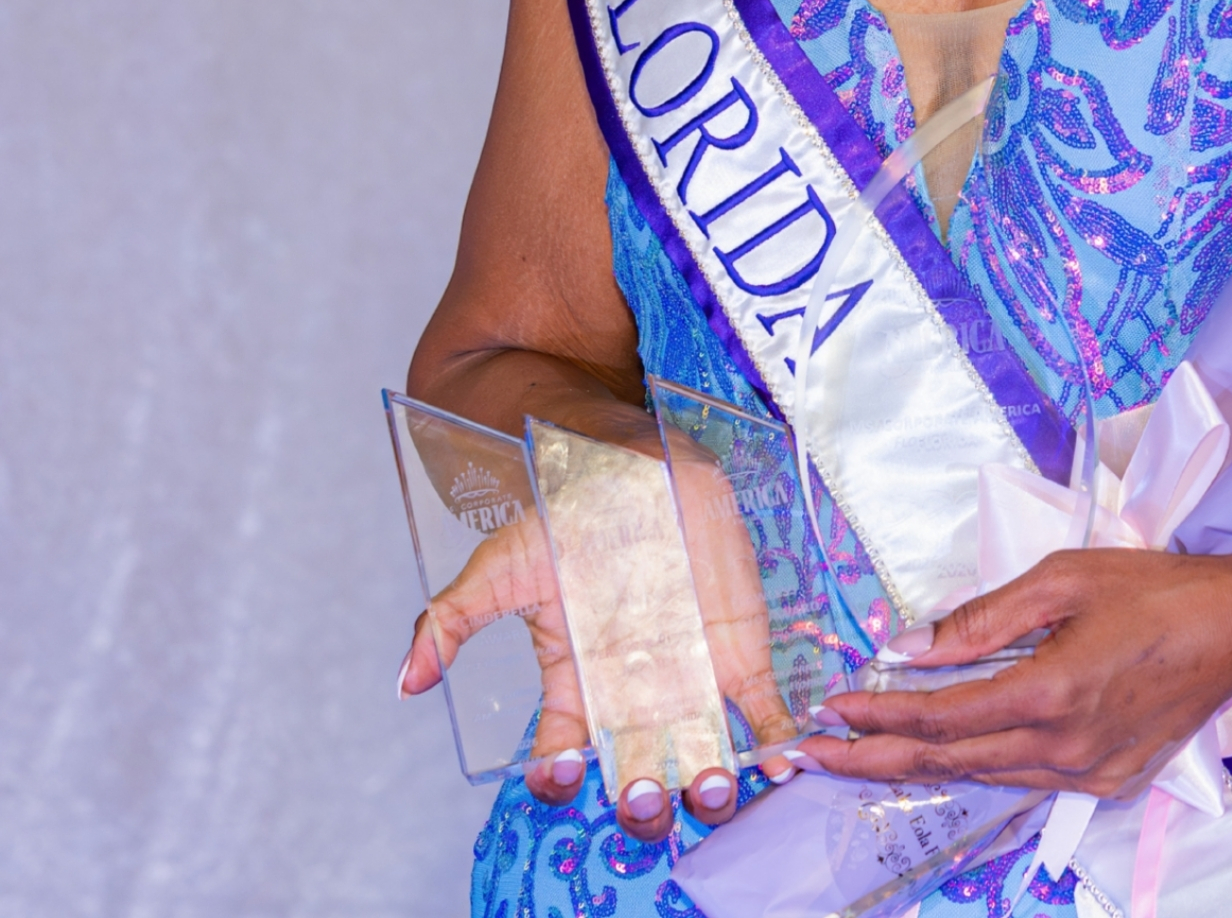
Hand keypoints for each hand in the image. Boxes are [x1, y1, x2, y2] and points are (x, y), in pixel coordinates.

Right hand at [396, 513, 757, 841]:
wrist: (633, 466)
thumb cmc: (567, 517)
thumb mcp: (503, 565)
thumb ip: (451, 620)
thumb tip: (405, 681)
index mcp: (576, 693)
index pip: (562, 762)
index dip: (559, 781)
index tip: (562, 770)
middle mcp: (635, 703)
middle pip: (638, 782)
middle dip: (644, 807)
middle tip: (644, 797)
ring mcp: (692, 685)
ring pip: (703, 762)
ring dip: (711, 789)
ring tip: (712, 788)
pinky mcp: (739, 658)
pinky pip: (762, 714)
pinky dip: (777, 743)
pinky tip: (784, 761)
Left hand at [797, 549, 1231, 795]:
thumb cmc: (1154, 590)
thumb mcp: (1063, 578)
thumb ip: (982, 618)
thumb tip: (911, 645)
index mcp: (1049, 694)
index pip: (939, 717)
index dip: (878, 715)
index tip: (830, 708)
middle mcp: (1062, 750)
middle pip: (946, 761)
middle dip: (871, 758)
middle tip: (812, 754)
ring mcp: (1085, 775)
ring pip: (981, 776)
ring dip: (917, 763)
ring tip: (862, 750)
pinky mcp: (1105, 781)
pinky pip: (1021, 778)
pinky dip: (974, 764)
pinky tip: (946, 749)